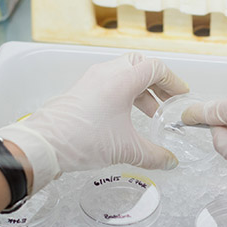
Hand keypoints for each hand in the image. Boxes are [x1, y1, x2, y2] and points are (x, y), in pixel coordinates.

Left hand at [0, 53, 188, 190]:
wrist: (45, 144)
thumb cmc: (84, 139)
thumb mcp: (126, 149)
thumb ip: (154, 156)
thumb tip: (170, 162)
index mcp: (122, 79)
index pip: (155, 68)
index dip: (173, 81)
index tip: (181, 94)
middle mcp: (106, 73)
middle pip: (139, 65)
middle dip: (156, 82)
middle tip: (166, 100)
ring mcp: (91, 80)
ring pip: (122, 74)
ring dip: (139, 90)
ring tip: (149, 113)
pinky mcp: (80, 90)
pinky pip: (108, 83)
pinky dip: (123, 94)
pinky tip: (125, 118)